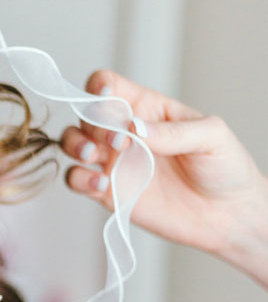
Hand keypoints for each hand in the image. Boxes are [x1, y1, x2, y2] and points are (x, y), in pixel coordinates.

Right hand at [60, 70, 267, 265]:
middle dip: (94, 123)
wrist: (228, 216)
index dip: (99, 87)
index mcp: (146, 108)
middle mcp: (124, 132)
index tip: (105, 98)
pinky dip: (79, 179)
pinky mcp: (109, 192)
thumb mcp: (212, 137)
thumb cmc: (225, 168)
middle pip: (86, 114)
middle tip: (119, 140)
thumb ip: (174, 131)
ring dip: (75, 145)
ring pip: (72, 143)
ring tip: (94, 156)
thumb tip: (136, 128)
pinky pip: (76, 180)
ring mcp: (114, 162)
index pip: (109, 86)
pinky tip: (101, 184)